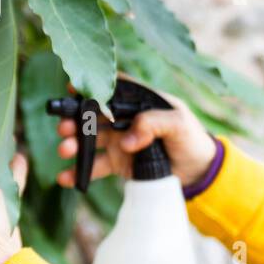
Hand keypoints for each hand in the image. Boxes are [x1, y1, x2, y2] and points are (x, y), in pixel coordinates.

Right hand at [55, 76, 217, 188]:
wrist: (199, 172)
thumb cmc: (192, 140)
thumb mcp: (179, 124)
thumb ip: (154, 123)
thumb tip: (126, 140)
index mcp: (140, 101)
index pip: (113, 88)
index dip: (91, 87)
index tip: (71, 89)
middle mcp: (125, 118)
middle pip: (94, 115)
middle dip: (75, 120)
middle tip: (64, 128)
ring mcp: (120, 141)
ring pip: (90, 140)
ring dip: (75, 144)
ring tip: (65, 149)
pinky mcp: (119, 163)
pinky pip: (95, 166)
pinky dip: (80, 171)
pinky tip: (66, 177)